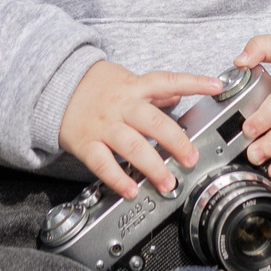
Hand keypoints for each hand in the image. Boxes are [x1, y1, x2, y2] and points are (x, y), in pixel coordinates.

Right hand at [58, 60, 223, 198]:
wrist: (55, 86)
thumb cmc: (95, 86)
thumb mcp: (127, 81)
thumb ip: (154, 91)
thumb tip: (180, 93)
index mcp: (134, 88)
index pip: (168, 81)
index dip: (194, 82)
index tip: (215, 86)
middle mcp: (122, 106)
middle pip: (154, 122)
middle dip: (176, 142)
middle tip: (191, 158)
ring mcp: (104, 125)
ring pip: (132, 146)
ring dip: (153, 167)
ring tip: (167, 183)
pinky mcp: (87, 143)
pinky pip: (104, 164)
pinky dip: (118, 179)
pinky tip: (131, 190)